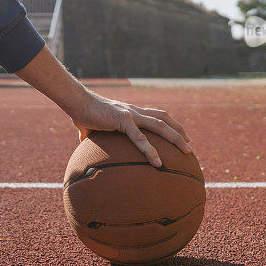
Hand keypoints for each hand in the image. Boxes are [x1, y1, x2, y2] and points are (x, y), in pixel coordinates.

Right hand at [14, 47, 191, 166]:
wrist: (76, 102)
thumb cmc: (82, 113)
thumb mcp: (90, 128)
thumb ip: (91, 136)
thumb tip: (83, 147)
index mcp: (130, 112)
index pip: (155, 115)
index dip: (169, 124)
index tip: (179, 136)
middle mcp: (134, 111)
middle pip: (164, 119)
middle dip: (179, 131)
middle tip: (189, 146)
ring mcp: (130, 115)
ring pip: (160, 125)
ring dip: (176, 138)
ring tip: (186, 151)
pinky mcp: (122, 120)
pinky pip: (140, 138)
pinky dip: (150, 150)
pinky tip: (158, 163)